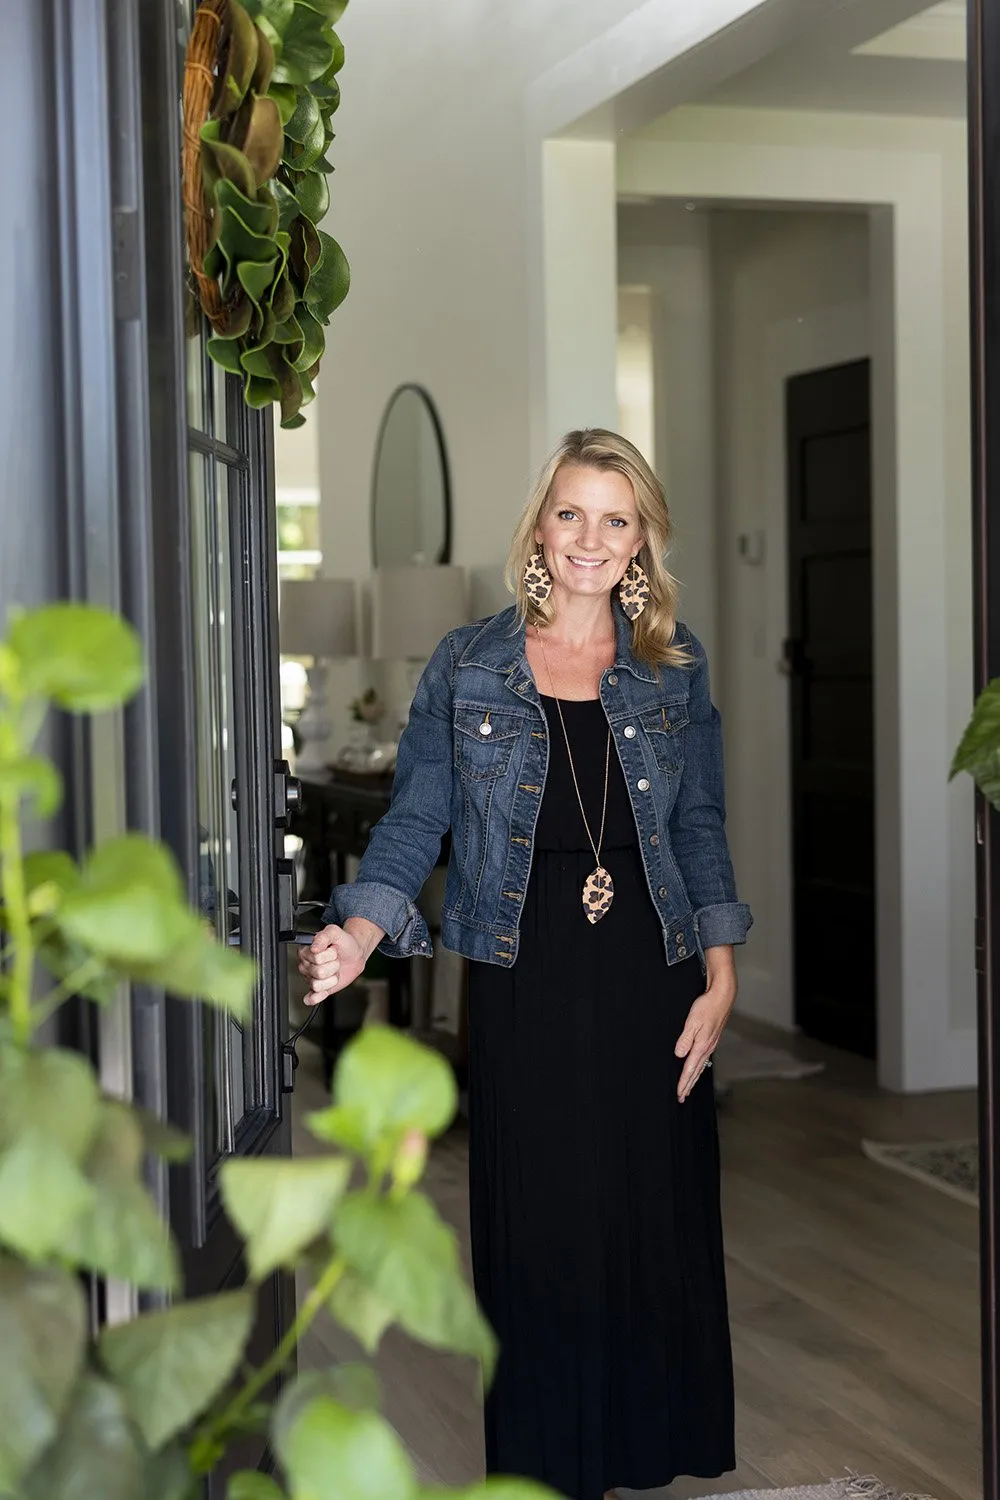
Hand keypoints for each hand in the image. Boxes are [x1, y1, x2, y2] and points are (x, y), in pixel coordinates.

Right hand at [297, 924, 366, 1006]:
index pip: (316, 958)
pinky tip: (323, 992)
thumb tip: (314, 947)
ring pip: (317, 985)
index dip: (329, 955)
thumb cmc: (343, 943)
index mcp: (306, 951)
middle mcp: (305, 965)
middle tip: (335, 960)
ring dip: (331, 978)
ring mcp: (310, 978)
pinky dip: (316, 997)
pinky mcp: (318, 989)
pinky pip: (311, 998)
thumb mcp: (335, 932)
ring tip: (334, 970)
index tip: (333, 950)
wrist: (354, 954)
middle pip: (318, 972)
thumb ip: (324, 936)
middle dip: (333, 966)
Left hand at [674, 946, 737, 1101]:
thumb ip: (685, 1039)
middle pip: (696, 1071)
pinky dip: (699, 1067)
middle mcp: (707, 1047)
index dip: (684, 1082)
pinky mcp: (712, 1038)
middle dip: (689, 1085)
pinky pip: (704, 1058)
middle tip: (682, 1097)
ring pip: (701, 1066)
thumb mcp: (692, 1021)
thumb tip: (679, 1055)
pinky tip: (698, 1067)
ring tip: (688, 1087)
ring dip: (694, 1078)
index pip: (690, 1069)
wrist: (722, 996)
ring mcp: (711, 1043)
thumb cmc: (707, 1006)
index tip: (679, 1093)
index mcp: (701, 1045)